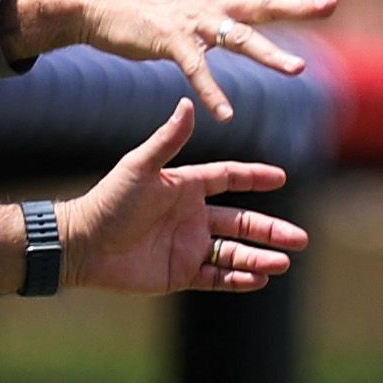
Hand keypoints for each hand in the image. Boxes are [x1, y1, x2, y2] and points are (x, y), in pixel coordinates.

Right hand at [14, 0, 348, 121]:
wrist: (99, 5)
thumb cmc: (150, 5)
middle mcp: (216, 4)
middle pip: (266, 3)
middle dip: (300, 4)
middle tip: (333, 3)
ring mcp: (194, 22)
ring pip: (239, 38)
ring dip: (269, 54)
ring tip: (298, 70)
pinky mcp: (170, 42)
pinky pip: (197, 70)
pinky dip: (212, 93)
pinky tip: (226, 115)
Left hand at [56, 101, 310, 295]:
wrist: (82, 244)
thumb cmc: (108, 201)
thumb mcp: (139, 167)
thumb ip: (168, 139)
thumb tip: (189, 103)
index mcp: (186, 187)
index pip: (229, 178)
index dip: (254, 178)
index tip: (281, 178)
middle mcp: (191, 216)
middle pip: (241, 222)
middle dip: (270, 230)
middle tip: (300, 239)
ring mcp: (187, 246)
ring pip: (234, 253)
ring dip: (259, 257)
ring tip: (284, 262)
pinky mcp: (179, 273)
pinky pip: (216, 277)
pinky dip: (237, 279)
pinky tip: (258, 279)